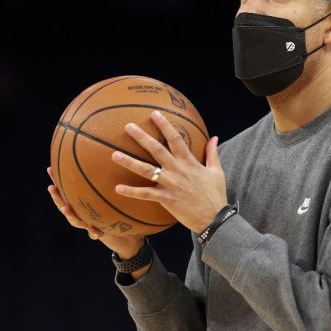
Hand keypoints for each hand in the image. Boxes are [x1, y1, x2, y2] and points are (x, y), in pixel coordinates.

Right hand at [46, 167, 144, 259]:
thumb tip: (112, 156)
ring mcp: (90, 225)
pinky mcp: (100, 235)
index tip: (50, 169)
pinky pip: (95, 234)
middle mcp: (84, 214)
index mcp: (85, 204)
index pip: (68, 191)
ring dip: (70, 215)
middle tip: (51, 187)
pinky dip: (94, 232)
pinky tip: (94, 230)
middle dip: (57, 197)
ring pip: (76, 220)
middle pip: (66, 205)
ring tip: (65, 208)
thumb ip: (112, 182)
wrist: (128, 238)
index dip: (58, 181)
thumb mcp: (117, 196)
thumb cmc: (121, 214)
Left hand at [111, 110, 226, 233]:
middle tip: (128, 126)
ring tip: (114, 155)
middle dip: (142, 137)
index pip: (175, 138)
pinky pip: (145, 194)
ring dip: (129, 162)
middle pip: (156, 150)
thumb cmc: (215, 194)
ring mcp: (170, 184)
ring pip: (146, 170)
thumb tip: (215, 138)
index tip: (154, 114)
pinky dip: (131, 192)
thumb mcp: (216, 171)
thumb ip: (212, 153)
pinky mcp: (165, 198)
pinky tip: (117, 188)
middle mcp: (177, 170)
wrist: (214, 217)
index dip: (165, 125)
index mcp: (189, 161)